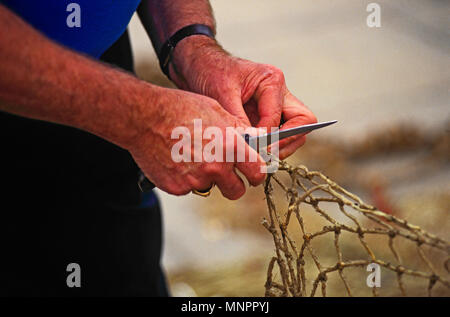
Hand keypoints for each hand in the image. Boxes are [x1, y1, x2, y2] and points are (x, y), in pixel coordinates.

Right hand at [126, 87, 266, 199]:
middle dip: (234, 184)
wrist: (144, 118)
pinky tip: (177, 160)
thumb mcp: (217, 111)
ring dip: (206, 178)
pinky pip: (189, 188)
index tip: (253, 173)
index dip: (256, 174)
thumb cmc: (179, 109)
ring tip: (193, 157)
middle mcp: (216, 167)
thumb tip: (253, 141)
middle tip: (225, 173)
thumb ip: (237, 130)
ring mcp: (196, 180)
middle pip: (236, 191)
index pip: (257, 173)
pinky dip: (186, 178)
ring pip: (210, 187)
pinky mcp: (177, 188)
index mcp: (230, 147)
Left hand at [170, 37, 316, 158]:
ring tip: (258, 158)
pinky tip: (253, 153)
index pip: (280, 117)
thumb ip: (238, 121)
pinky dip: (270, 146)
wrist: (199, 65)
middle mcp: (280, 92)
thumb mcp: (221, 95)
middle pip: (302, 122)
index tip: (252, 150)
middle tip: (265, 157)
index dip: (268, 137)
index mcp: (272, 80)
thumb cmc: (210, 72)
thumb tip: (251, 147)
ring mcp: (276, 105)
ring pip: (294, 131)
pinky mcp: (266, 115)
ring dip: (280, 146)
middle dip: (287, 142)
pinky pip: (278, 134)